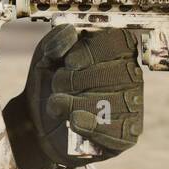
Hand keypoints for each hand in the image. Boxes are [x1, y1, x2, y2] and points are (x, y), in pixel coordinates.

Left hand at [4, 26, 143, 168]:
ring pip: (112, 102)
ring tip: (57, 105)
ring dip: (75, 103)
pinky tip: (73, 121)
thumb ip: (56, 39)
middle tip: (57, 85)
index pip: (120, 42)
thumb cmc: (50, 86)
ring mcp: (132, 107)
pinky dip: (88, 125)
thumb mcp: (46, 57)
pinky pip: (115, 131)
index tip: (68, 63)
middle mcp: (131, 77)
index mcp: (116, 52)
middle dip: (76, 80)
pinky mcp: (126, 136)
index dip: (92, 51)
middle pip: (116, 73)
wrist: (37, 125)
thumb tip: (71, 32)